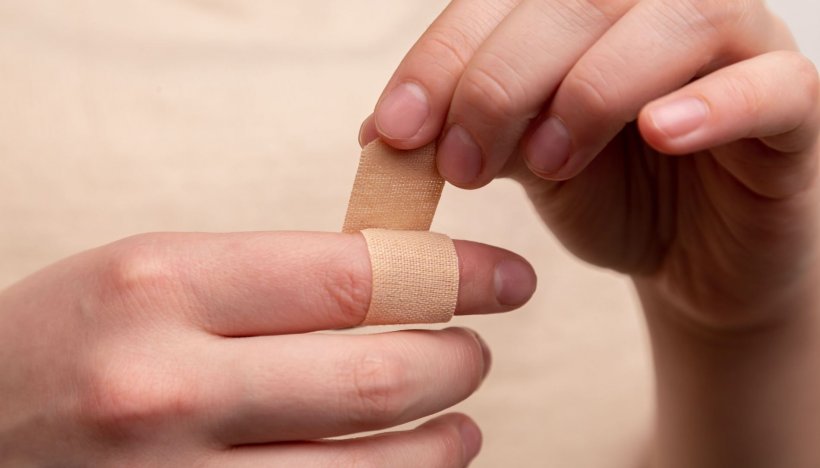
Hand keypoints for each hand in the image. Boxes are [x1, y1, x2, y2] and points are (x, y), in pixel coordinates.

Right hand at [0, 231, 535, 466]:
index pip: (354, 275)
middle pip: (379, 375)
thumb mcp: (154, 275)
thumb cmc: (72, 338)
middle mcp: (168, 385)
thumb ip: (270, 277)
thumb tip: (399, 283)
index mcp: (161, 284)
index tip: (507, 279)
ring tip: (458, 422)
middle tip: (475, 351)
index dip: (454, 275)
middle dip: (457, 362)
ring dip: (442, 443)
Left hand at [361, 1, 819, 464]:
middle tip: (460, 162)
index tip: (395, 130)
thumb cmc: (610, 197)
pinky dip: (711, 104)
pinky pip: (771, 86)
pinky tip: (659, 134)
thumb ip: (468, 131)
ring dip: (591, 91)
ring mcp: (738, 46)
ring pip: (673, 21)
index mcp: (587, 11)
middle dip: (500, 81)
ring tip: (547, 164)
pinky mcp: (792, 106)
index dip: (444, 58)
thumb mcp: (523, 162)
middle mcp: (659, 8)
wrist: (692, 259)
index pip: (506, 0)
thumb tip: (379, 131)